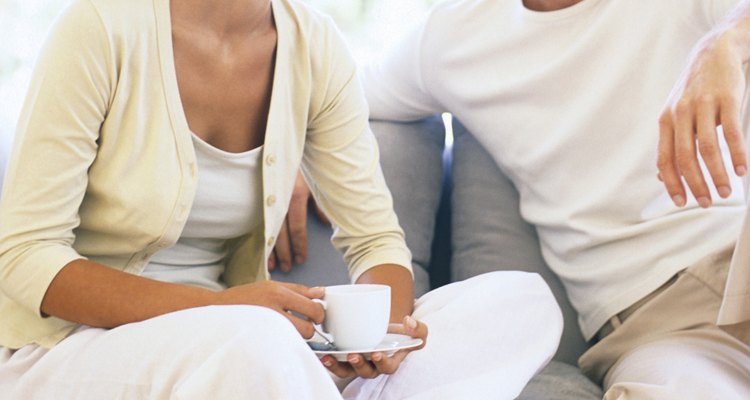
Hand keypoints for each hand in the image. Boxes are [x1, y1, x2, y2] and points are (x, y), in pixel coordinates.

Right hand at [216, 281, 324, 337]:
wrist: (216, 310)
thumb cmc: (244, 297)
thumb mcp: (270, 285)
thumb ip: (298, 289)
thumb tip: (321, 292)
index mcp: (277, 293)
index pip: (312, 306)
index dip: (319, 313)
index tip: (315, 314)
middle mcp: (273, 310)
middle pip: (309, 327)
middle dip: (310, 327)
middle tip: (303, 324)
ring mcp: (267, 327)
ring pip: (298, 339)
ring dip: (298, 336)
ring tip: (288, 330)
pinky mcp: (261, 340)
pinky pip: (284, 345)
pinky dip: (286, 342)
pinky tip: (279, 336)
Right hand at [268, 171, 329, 271]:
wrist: (282, 143)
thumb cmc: (303, 164)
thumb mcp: (316, 182)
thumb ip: (320, 203)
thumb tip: (325, 221)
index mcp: (297, 194)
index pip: (298, 227)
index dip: (300, 245)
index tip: (301, 259)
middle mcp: (281, 198)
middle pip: (282, 232)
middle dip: (285, 252)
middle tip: (288, 267)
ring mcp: (268, 198)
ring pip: (268, 228)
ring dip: (271, 249)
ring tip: (274, 265)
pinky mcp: (260, 197)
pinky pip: (260, 221)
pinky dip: (261, 236)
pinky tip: (262, 248)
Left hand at [320, 315, 427, 378]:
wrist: (385, 327)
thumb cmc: (400, 333)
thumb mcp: (416, 330)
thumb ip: (419, 329)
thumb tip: (409, 321)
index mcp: (390, 362)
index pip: (388, 367)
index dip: (382, 362)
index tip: (376, 353)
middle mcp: (373, 366)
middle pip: (365, 371)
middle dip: (359, 364)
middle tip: (353, 355)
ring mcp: (357, 364)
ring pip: (347, 371)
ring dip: (337, 367)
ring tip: (329, 357)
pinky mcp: (344, 358)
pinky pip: (335, 364)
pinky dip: (328, 360)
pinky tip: (322, 352)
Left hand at [657, 30, 747, 207]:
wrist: (713, 53)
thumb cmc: (694, 91)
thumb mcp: (674, 115)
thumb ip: (670, 144)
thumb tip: (662, 177)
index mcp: (666, 121)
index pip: (665, 159)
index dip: (672, 183)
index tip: (681, 202)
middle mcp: (680, 114)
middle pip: (685, 157)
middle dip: (696, 183)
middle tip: (708, 202)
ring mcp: (703, 105)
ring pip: (708, 147)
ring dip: (718, 173)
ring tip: (727, 191)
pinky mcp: (726, 98)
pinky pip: (731, 131)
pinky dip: (737, 153)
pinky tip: (743, 169)